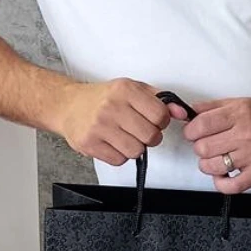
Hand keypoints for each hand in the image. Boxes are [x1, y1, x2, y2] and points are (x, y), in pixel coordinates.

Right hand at [55, 80, 187, 164]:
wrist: (68, 105)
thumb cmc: (103, 98)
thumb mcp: (133, 90)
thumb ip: (160, 100)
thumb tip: (182, 112)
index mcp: (125, 90)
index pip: (160, 114)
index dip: (160, 121)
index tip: (153, 120)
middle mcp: (112, 106)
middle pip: (150, 136)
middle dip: (149, 137)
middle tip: (139, 131)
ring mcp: (99, 126)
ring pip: (136, 151)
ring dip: (134, 147)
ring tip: (124, 136)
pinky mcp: (89, 143)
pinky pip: (119, 160)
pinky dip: (119, 155)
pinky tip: (112, 143)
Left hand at [183, 97, 250, 192]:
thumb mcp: (240, 102)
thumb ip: (213, 107)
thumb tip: (191, 112)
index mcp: (240, 114)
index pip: (201, 125)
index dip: (191, 131)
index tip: (193, 133)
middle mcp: (247, 134)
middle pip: (204, 148)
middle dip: (199, 148)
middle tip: (206, 145)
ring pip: (213, 167)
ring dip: (208, 165)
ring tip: (215, 159)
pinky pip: (232, 186)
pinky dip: (221, 183)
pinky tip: (222, 175)